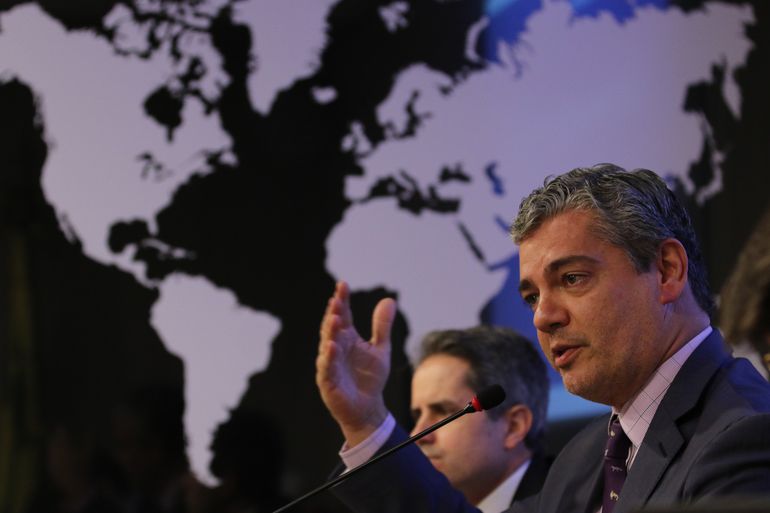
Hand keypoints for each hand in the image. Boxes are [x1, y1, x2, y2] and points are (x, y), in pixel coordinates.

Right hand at [316, 281, 396, 446]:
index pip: (343, 315)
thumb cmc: (370, 378)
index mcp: (347, 338)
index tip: (342, 285)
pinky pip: (327, 367)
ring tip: (334, 318)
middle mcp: (335, 348)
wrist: (368, 407)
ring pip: (327, 345)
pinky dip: (329, 357)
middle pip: (332, 327)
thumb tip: (389, 300)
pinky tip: (332, 346)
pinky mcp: (328, 381)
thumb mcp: (380, 349)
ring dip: (330, 332)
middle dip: (334, 313)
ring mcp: (330, 364)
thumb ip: (382, 326)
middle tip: (337, 300)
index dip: (342, 300)